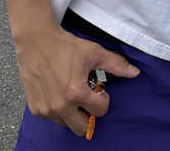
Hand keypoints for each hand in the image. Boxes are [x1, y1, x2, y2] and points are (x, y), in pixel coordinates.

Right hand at [14, 20, 139, 135]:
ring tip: (72, 93)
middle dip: (88, 114)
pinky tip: (58, 92)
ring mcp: (45, 109)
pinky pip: (52, 118)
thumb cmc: (66, 46)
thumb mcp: (94, 52)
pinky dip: (58, 110)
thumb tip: (134, 73)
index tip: (98, 89)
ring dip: (72, 113)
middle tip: (87, 98)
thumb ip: (116, 65)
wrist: (37, 41)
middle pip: (81, 128)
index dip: (103, 99)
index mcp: (76, 92)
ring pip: (66, 124)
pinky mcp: (35, 109)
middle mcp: (60, 105)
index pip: (100, 110)